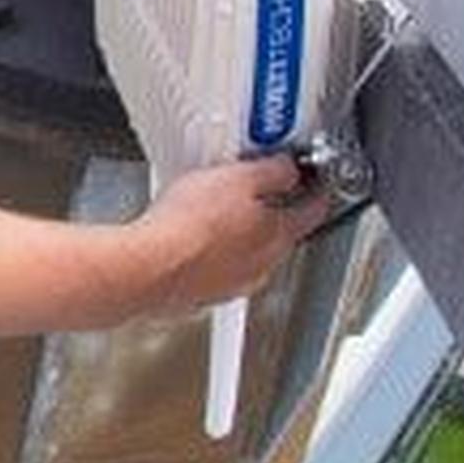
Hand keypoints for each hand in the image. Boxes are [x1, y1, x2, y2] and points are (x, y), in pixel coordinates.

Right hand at [127, 156, 336, 315]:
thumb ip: (272, 172)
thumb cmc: (189, 227)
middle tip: (253, 187)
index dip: (315, 190)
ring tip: (208, 209)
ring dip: (234, 234)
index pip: (313, 211)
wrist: (148, 267)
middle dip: (270, 211)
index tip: (311, 179)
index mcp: (279, 236)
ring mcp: (230, 283)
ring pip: (244, 253)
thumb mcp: (239, 177)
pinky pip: (212, 267)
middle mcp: (261, 266)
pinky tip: (184, 235)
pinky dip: (205, 252)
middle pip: (278, 234)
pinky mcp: (199, 293)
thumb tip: (288, 169)